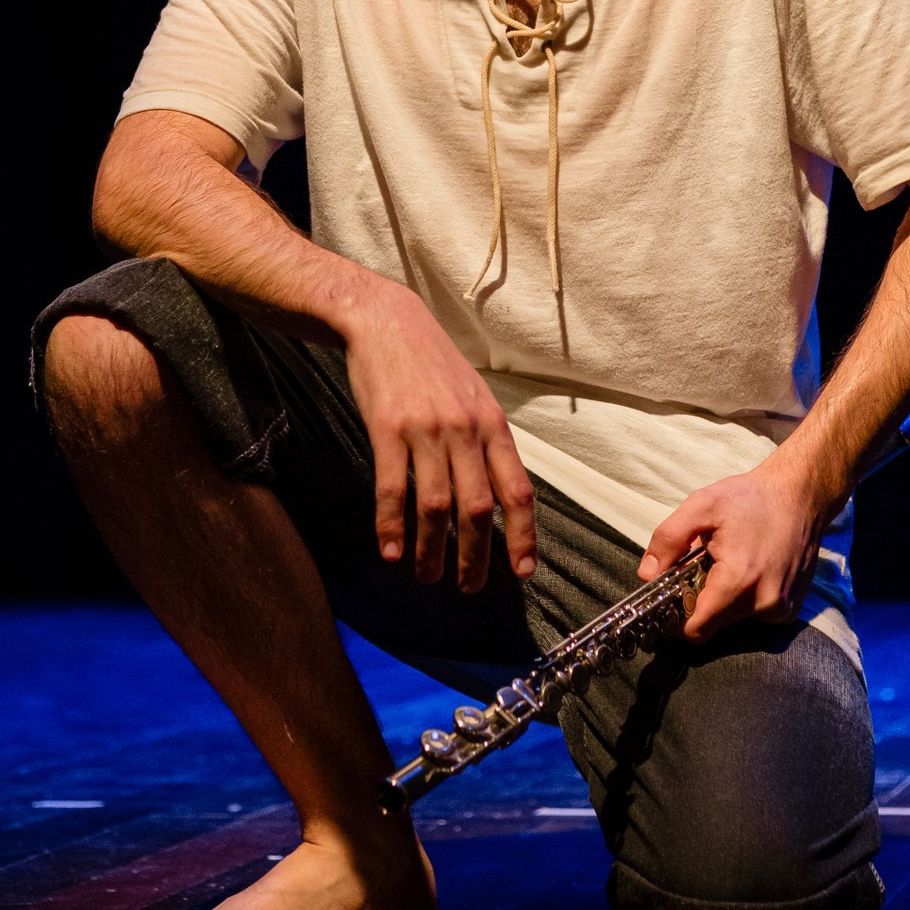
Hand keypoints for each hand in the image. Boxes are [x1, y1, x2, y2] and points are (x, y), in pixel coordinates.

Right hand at [343, 286, 536, 590]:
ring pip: (436, 507)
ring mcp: (426, 430)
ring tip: (427, 576)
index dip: (522, 535)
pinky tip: (390, 551)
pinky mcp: (387, 429)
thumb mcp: (474, 396)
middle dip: (476, 557)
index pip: (517, 490)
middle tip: (469, 588)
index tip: (522, 571)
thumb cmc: (432, 363)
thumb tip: (500, 493)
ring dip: (431, 551)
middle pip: (477, 509)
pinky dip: (391, 526)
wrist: (386, 321)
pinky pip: (393, 489)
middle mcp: (465, 430)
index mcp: (492, 424)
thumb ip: (487, 442)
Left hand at [636, 450, 840, 639]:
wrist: (801, 495)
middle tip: (700, 570)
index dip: (676, 620)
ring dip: (723, 600)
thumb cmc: (750, 498)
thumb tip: (647, 574)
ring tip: (728, 564)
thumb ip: (669, 540)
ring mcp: (781, 609)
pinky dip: (744, 599)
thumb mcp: (701, 505)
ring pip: (733, 621)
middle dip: (699, 603)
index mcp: (739, 581)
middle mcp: (764, 603)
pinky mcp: (790, 609)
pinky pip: (754, 615)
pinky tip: (749, 569)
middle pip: (714, 625)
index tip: (669, 602)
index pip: (696, 629)